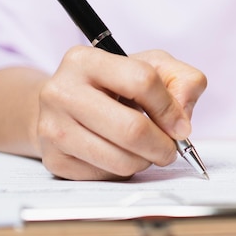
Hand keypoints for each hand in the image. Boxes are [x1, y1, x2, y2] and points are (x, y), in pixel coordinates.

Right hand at [37, 47, 206, 179]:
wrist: (64, 105)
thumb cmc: (113, 85)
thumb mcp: (151, 66)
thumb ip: (182, 80)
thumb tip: (182, 120)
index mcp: (85, 60)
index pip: (142, 81)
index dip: (169, 107)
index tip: (179, 124)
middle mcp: (61, 91)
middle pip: (132, 129)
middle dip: (162, 145)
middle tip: (170, 149)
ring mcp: (52, 127)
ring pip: (120, 159)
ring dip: (145, 161)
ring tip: (145, 150)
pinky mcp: (54, 159)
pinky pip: (105, 175)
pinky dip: (123, 170)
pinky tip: (120, 154)